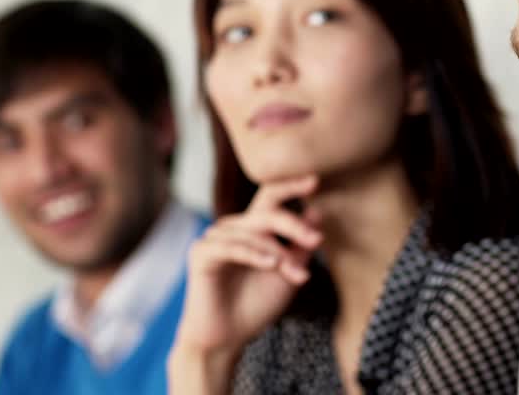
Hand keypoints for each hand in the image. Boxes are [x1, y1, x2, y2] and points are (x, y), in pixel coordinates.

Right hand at [169, 175, 322, 388]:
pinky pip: (230, 246)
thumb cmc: (257, 305)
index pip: (271, 197)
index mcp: (253, 228)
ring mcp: (215, 238)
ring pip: (253, 232)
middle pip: (267, 211)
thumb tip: (317, 212)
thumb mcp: (289, 273)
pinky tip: (271, 264)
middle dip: (294, 225)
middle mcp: (233, 228)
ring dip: (279, 253)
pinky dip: (253, 253)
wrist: (228, 338)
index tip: (316, 180)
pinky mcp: (201, 254)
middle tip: (316, 240)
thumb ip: (300, 245)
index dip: (291, 186)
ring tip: (296, 274)